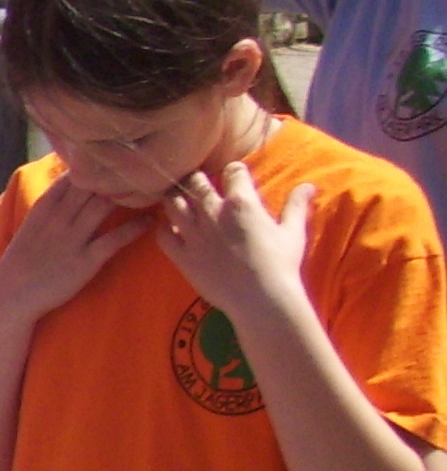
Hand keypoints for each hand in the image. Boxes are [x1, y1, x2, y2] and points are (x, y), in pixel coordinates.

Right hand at [0, 173, 147, 321]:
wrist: (12, 293)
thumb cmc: (23, 259)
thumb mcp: (32, 224)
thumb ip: (52, 205)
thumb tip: (71, 184)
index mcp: (44, 206)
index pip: (71, 174)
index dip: (94, 163)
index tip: (114, 159)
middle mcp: (58, 217)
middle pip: (91, 184)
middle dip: (115, 174)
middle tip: (140, 169)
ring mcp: (72, 238)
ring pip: (104, 204)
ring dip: (129, 195)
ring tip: (151, 189)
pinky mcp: (86, 260)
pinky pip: (115, 239)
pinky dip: (135, 227)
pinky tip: (150, 220)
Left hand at [155, 161, 314, 327]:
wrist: (261, 299)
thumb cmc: (281, 265)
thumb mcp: (292, 232)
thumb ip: (296, 206)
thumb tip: (309, 186)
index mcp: (242, 203)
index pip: (233, 171)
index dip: (234, 171)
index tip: (235, 175)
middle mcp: (213, 213)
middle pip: (196, 182)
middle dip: (198, 179)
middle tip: (201, 184)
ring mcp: (193, 233)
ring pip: (172, 203)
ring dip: (176, 198)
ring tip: (181, 200)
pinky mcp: (181, 255)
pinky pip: (162, 234)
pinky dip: (165, 228)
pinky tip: (173, 229)